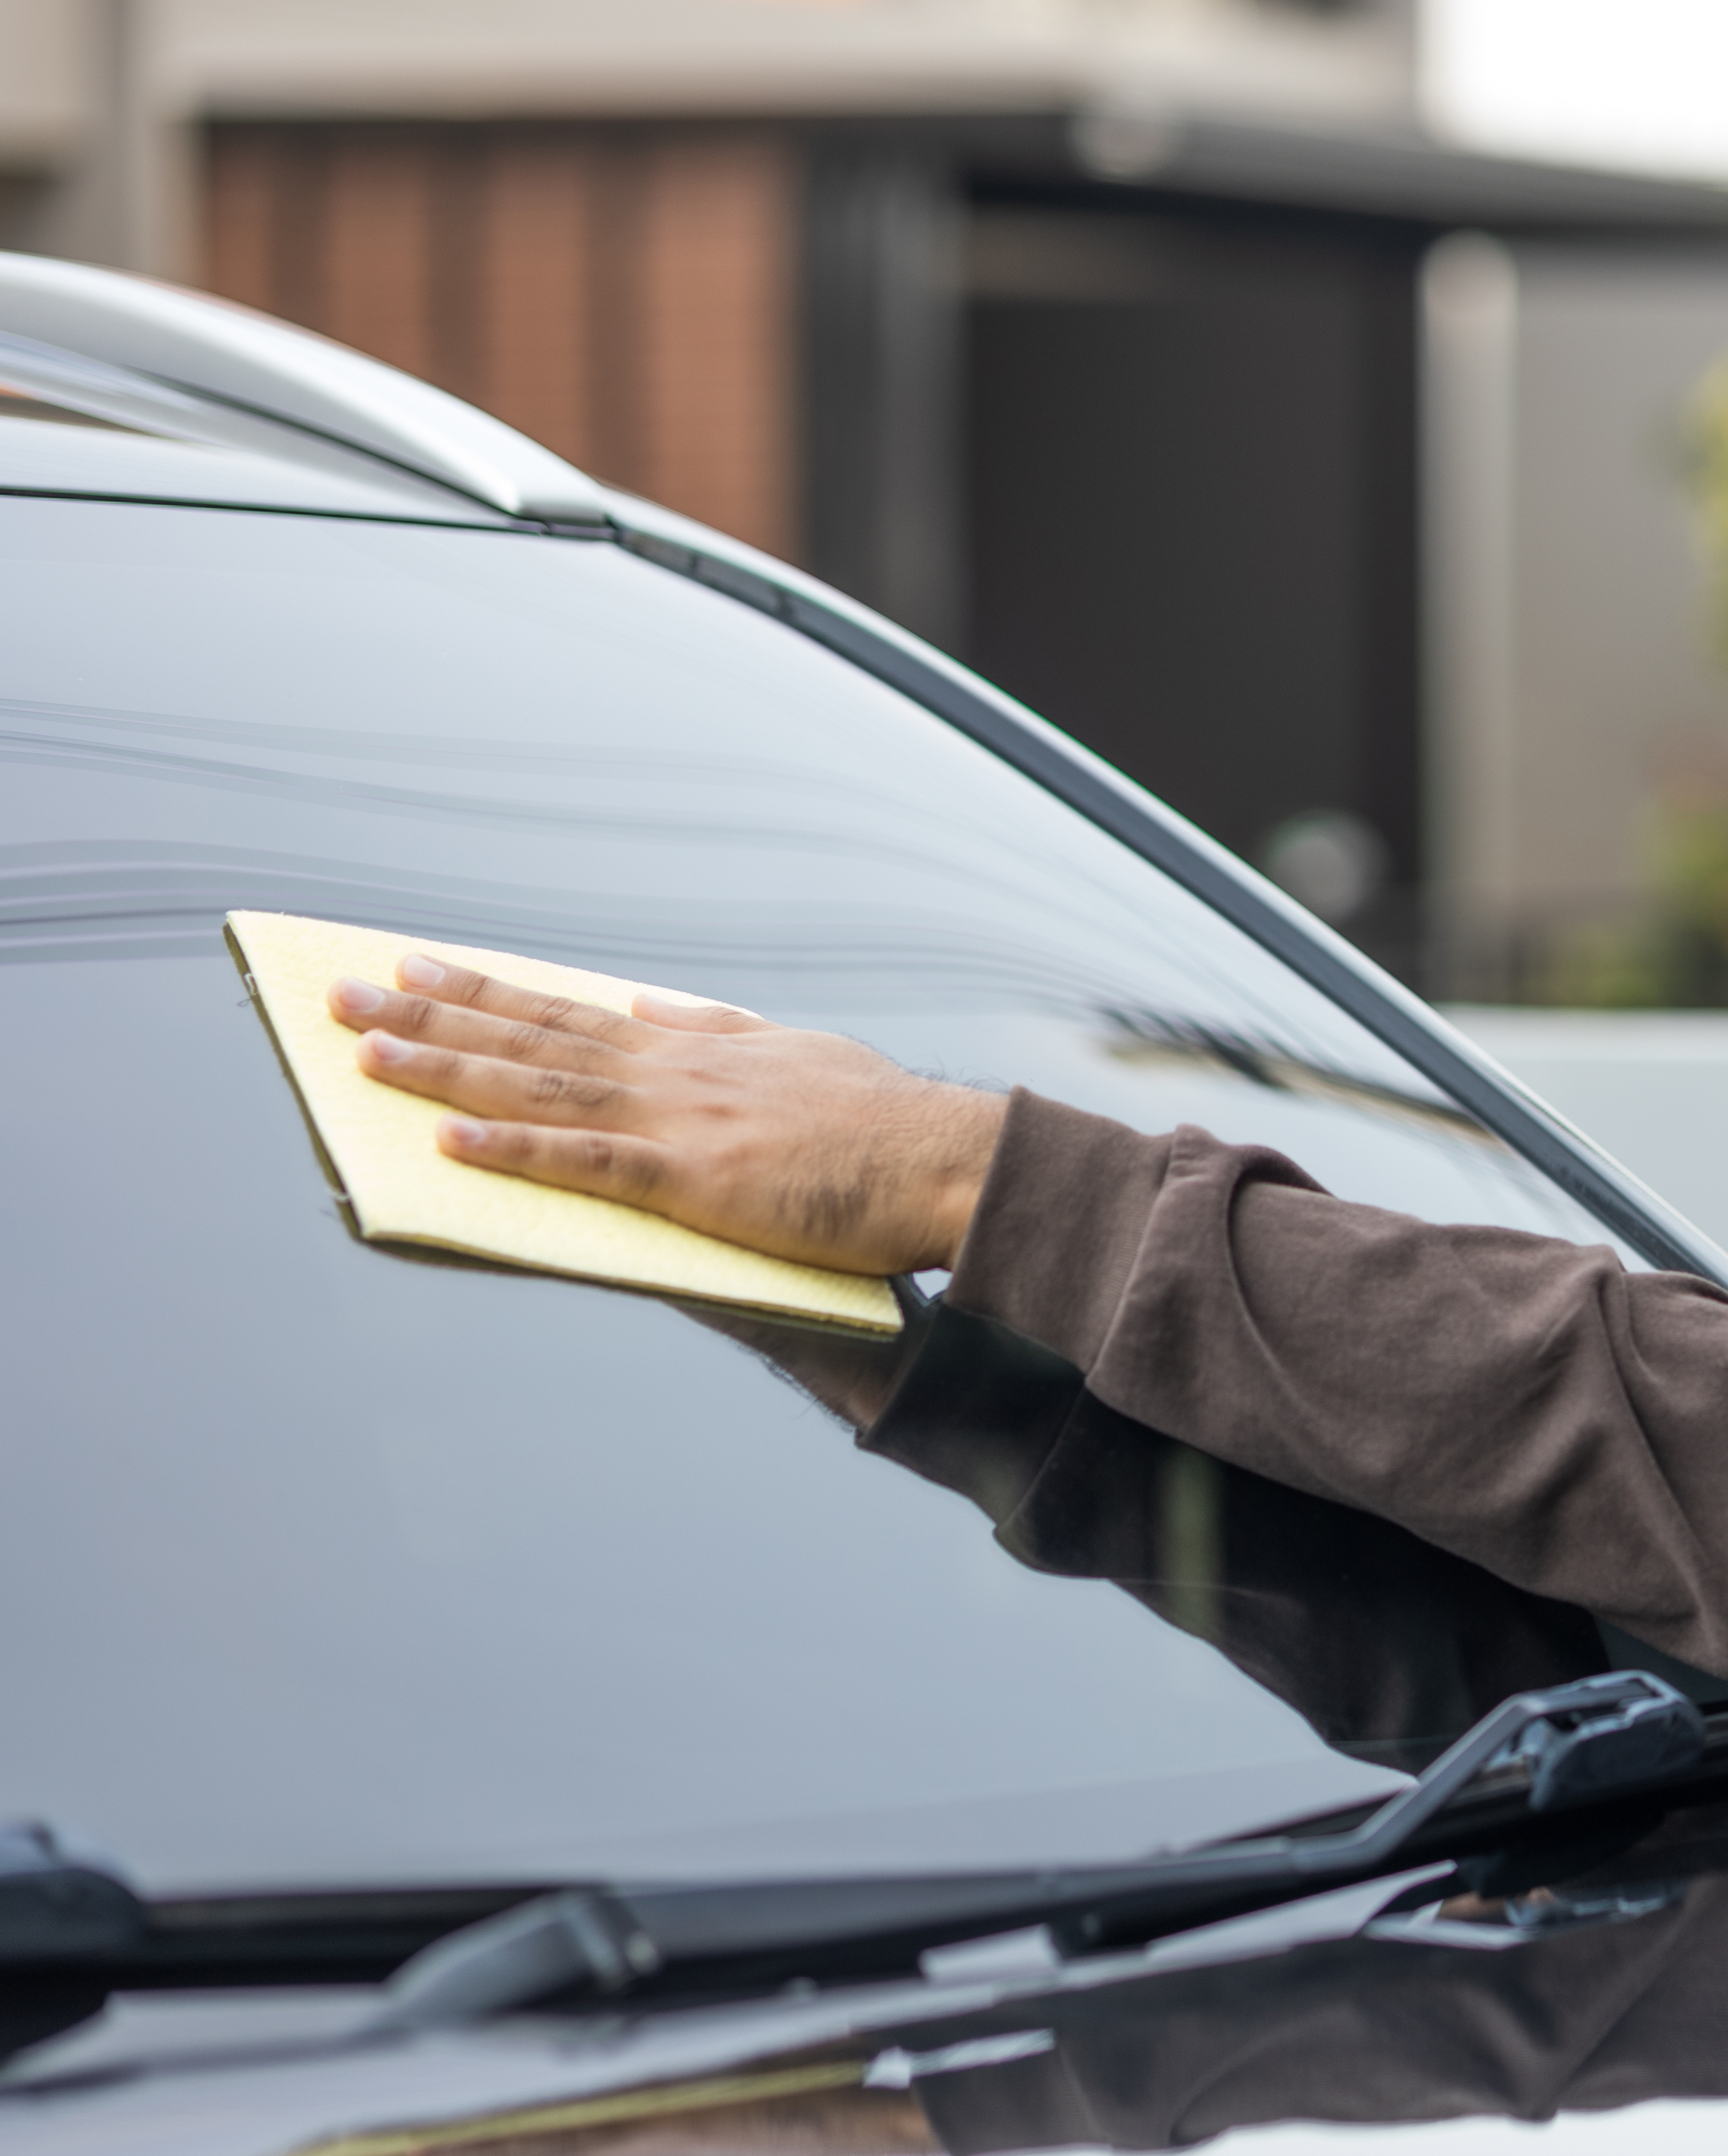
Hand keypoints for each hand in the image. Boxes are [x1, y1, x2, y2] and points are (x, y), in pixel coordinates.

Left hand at [331, 954, 1006, 1274]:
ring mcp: (680, 1122)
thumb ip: (720, 1030)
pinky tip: (446, 1138)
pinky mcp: (695, 1178)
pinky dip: (511, 1149)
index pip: (570, 1013)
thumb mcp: (801, 1054)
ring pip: (538, 1088)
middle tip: (343, 994)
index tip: (419, 966)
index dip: (488, 991)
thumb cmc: (890, 1124)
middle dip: (431, 1014)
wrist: (945, 1160)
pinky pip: (585, 1161)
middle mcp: (673, 1073)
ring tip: (363, 1052)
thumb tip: (651, 1003)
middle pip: (532, 1038)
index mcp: (698, 1051)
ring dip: (444, 1068)